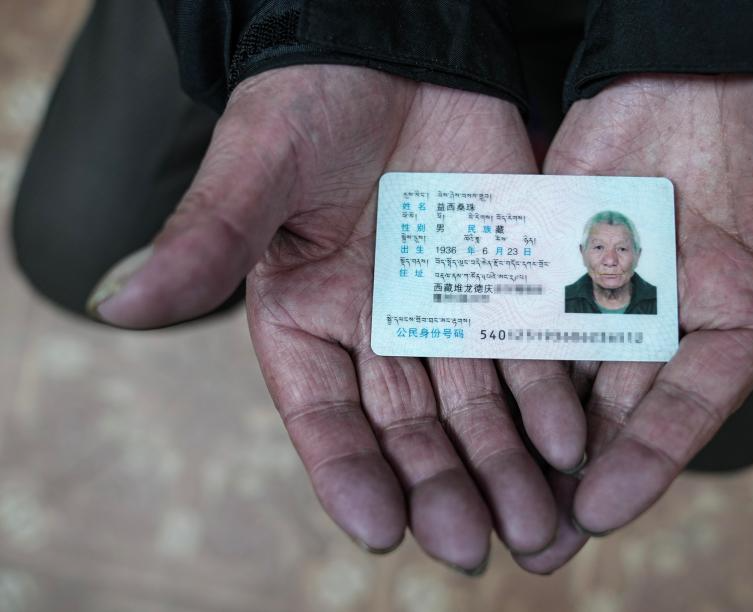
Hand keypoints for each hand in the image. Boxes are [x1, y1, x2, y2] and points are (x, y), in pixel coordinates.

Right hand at [86, 65, 587, 571]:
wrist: (396, 46)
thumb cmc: (311, 100)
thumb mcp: (259, 167)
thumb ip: (207, 238)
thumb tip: (115, 302)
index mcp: (306, 320)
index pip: (325, 416)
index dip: (348, 474)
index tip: (382, 531)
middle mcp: (379, 331)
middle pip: (413, 429)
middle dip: (445, 491)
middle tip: (477, 549)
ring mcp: (448, 311)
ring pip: (479, 407)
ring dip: (509, 468)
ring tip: (541, 530)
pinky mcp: (506, 283)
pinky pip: (530, 352)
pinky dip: (550, 399)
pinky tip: (570, 445)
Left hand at [515, 75, 752, 572]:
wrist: (752, 29)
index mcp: (738, 314)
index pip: (686, 405)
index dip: (644, 460)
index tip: (596, 514)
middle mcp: (667, 302)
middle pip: (609, 398)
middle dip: (566, 467)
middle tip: (522, 534)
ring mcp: (606, 261)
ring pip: (552, 350)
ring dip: (516, 415)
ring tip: (471, 475)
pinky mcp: (558, 216)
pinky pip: (518, 274)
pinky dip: (486, 321)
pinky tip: (445, 367)